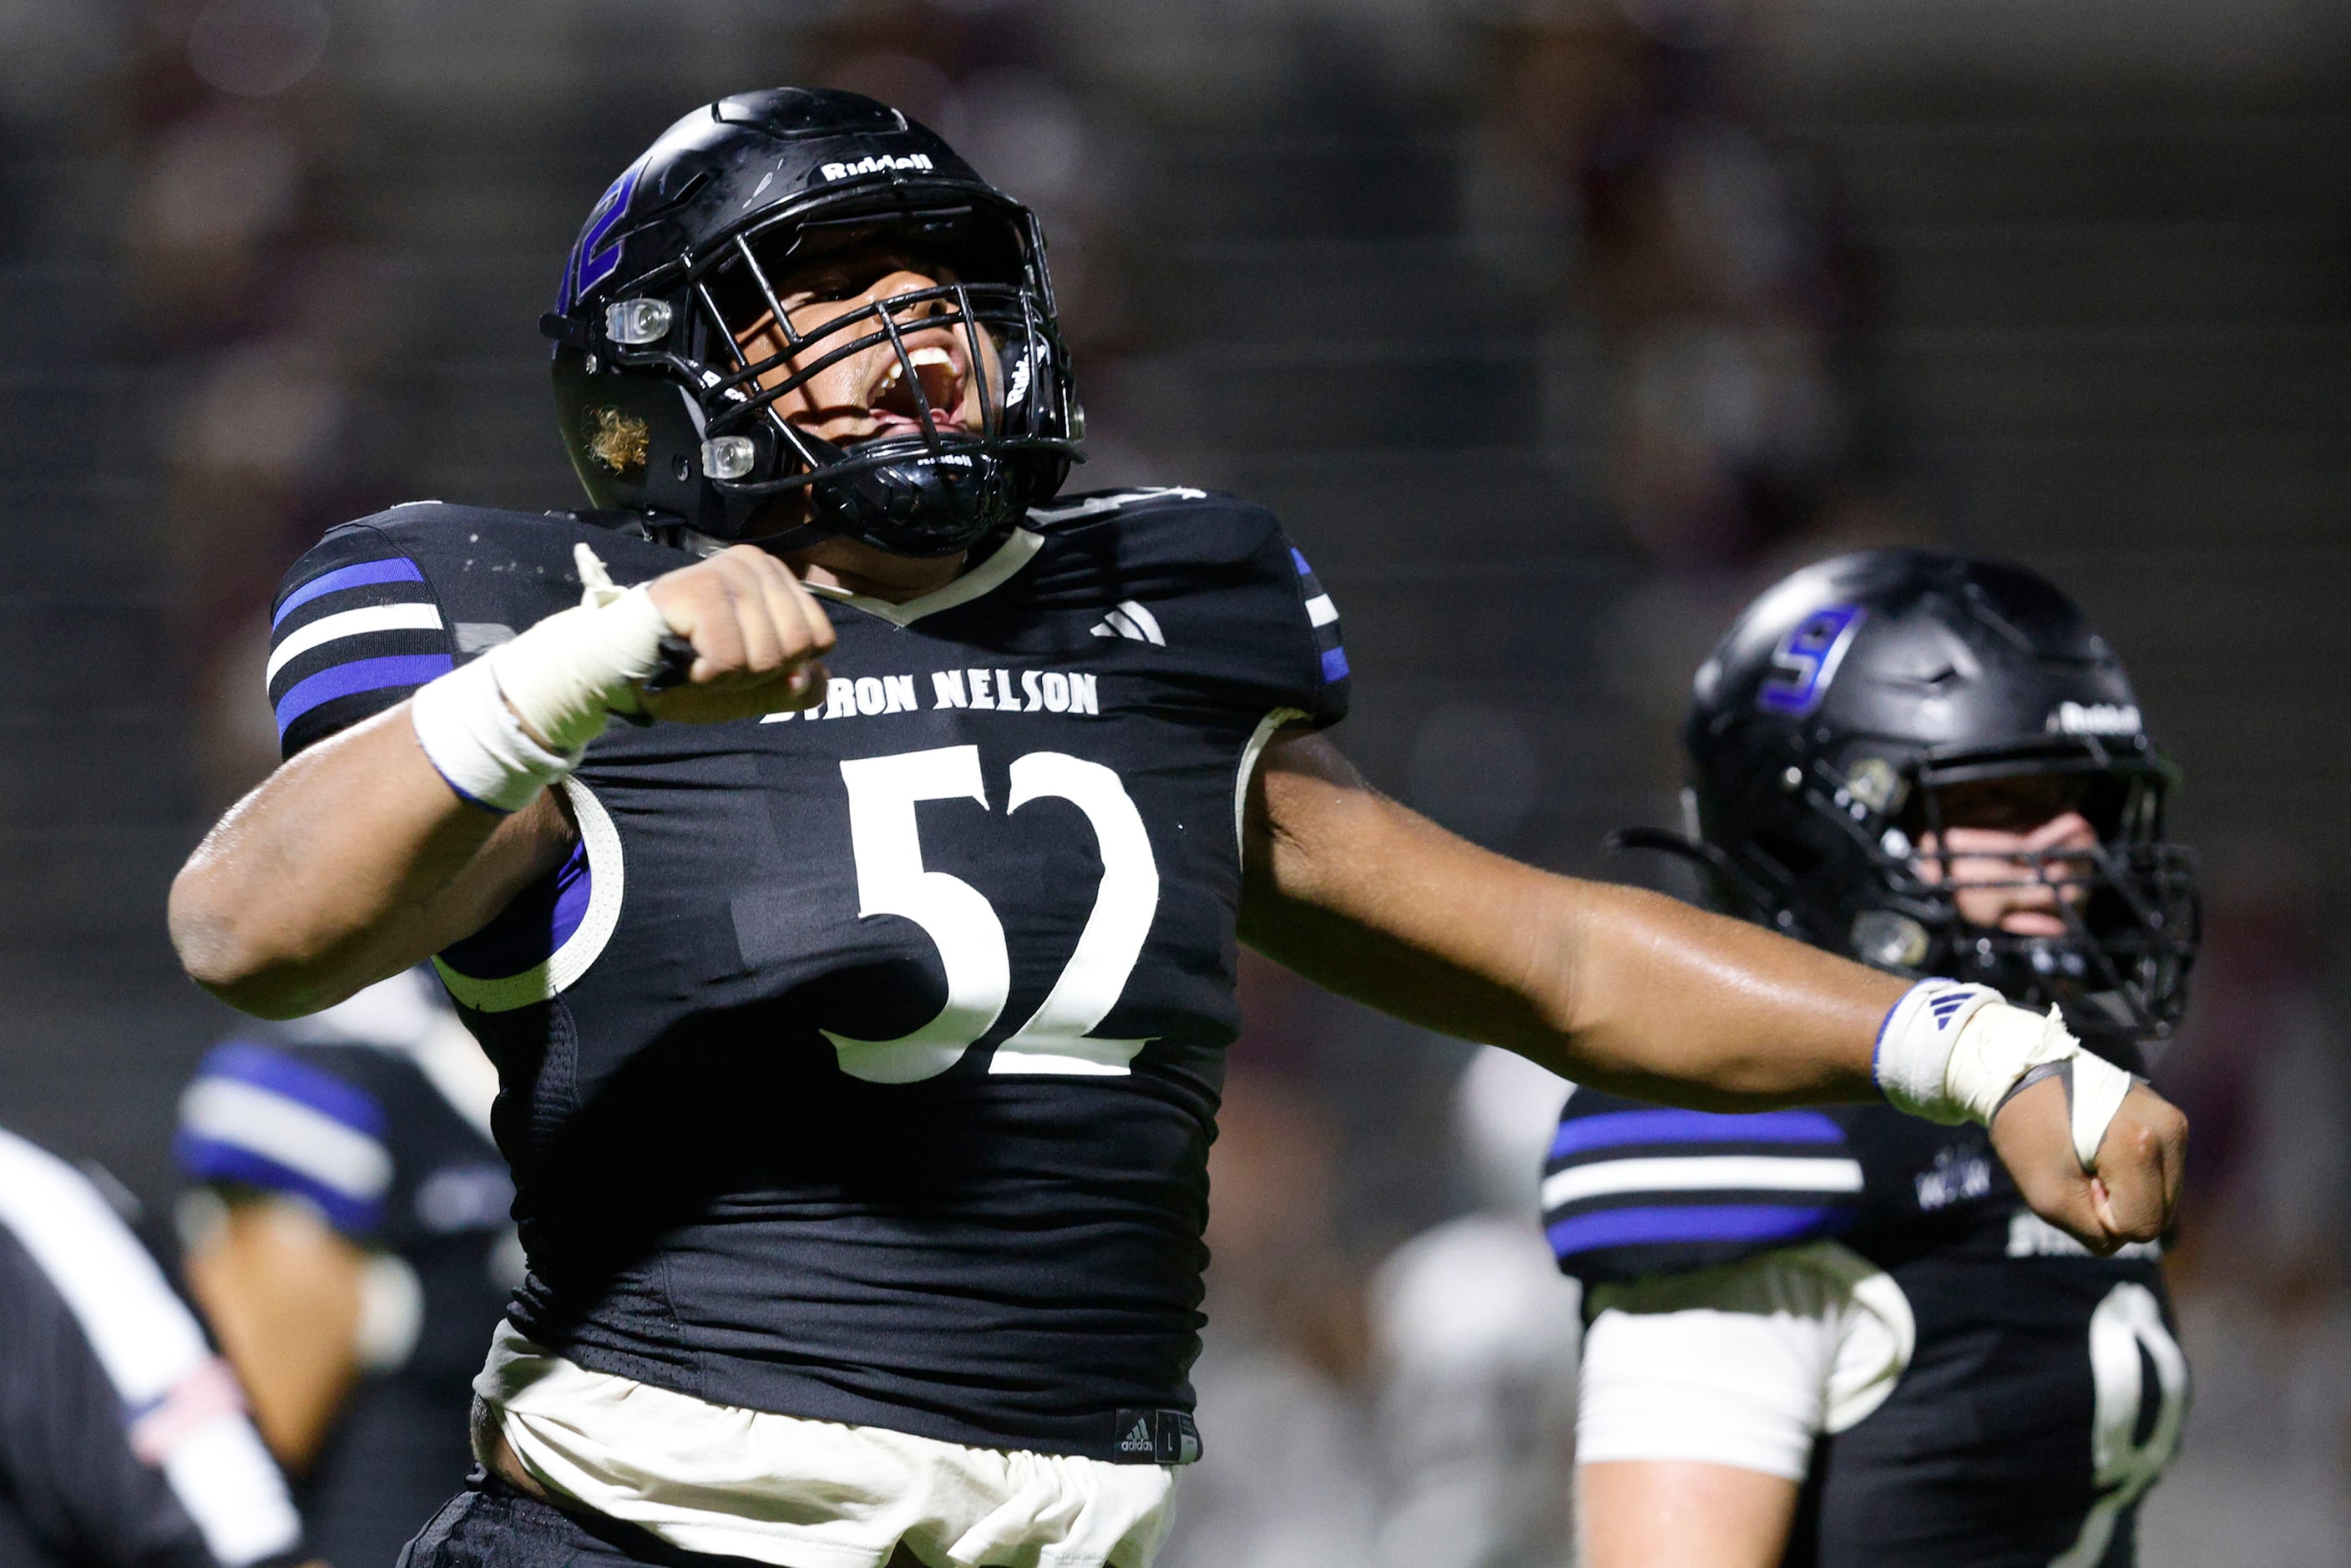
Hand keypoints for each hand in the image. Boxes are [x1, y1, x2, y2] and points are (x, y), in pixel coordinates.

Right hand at [641, 545, 834, 722]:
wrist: (620, 671)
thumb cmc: (684, 670)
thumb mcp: (752, 686)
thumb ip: (794, 687)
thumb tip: (817, 680)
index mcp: (774, 578)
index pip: (821, 639)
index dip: (783, 668)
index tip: (739, 659)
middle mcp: (755, 564)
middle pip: (796, 648)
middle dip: (755, 674)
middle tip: (713, 661)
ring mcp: (726, 572)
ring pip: (765, 657)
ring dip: (727, 678)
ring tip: (695, 660)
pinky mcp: (700, 590)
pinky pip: (730, 660)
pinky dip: (706, 677)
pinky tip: (681, 661)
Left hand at [1989, 1076, 2185, 1252]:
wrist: (2025, 1074)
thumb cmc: (2028, 1133)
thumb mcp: (2047, 1197)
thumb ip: (2096, 1232)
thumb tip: (2130, 1235)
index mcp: (2140, 1143)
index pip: (2142, 1227)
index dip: (2103, 1216)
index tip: (2075, 1179)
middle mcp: (2170, 1130)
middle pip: (2159, 1216)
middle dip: (2118, 1207)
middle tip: (2081, 1170)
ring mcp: (2175, 1123)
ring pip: (2164, 1199)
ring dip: (2127, 1193)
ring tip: (2091, 1159)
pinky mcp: (2173, 1121)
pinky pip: (2162, 1178)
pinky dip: (2134, 1177)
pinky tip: (2104, 1152)